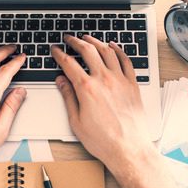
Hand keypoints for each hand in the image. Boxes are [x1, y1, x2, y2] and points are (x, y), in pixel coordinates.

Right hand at [51, 35, 151, 169]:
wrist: (128, 149)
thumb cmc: (103, 140)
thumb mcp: (76, 121)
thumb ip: (68, 97)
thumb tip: (62, 82)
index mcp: (87, 88)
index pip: (69, 63)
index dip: (60, 54)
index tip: (56, 50)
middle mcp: (104, 80)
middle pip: (88, 51)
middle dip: (75, 42)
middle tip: (69, 39)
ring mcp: (120, 80)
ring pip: (107, 51)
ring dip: (95, 41)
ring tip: (87, 38)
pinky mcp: (132, 85)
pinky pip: (126, 61)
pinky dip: (118, 50)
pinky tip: (113, 46)